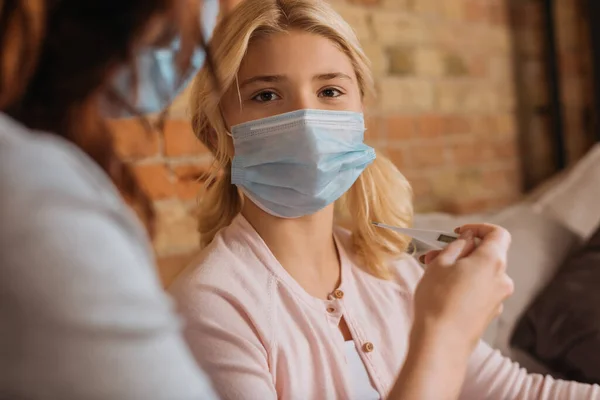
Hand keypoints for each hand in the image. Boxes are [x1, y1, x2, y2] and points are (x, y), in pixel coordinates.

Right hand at [412, 224, 513, 351]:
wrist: (441, 342)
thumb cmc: (438, 299)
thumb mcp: (440, 264)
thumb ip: (456, 246)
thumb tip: (467, 240)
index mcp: (492, 261)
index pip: (498, 233)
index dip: (479, 228)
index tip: (460, 232)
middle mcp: (502, 278)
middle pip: (488, 254)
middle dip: (462, 251)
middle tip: (435, 254)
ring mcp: (498, 298)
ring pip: (482, 273)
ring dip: (461, 268)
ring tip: (433, 272)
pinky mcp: (490, 313)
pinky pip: (480, 290)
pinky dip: (465, 284)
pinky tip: (443, 291)